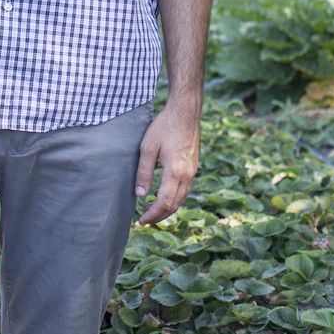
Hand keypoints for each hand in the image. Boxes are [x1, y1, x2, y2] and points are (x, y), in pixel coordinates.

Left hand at [134, 97, 200, 225]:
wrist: (185, 112)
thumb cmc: (164, 126)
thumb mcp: (147, 148)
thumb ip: (143, 172)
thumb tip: (140, 194)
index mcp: (175, 172)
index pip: (164, 202)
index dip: (152, 214)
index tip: (141, 221)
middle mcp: (187, 175)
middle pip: (175, 205)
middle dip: (160, 216)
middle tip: (146, 221)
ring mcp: (193, 171)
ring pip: (182, 198)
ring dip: (169, 208)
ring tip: (154, 212)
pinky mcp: (193, 166)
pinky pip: (186, 189)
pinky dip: (175, 198)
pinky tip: (165, 196)